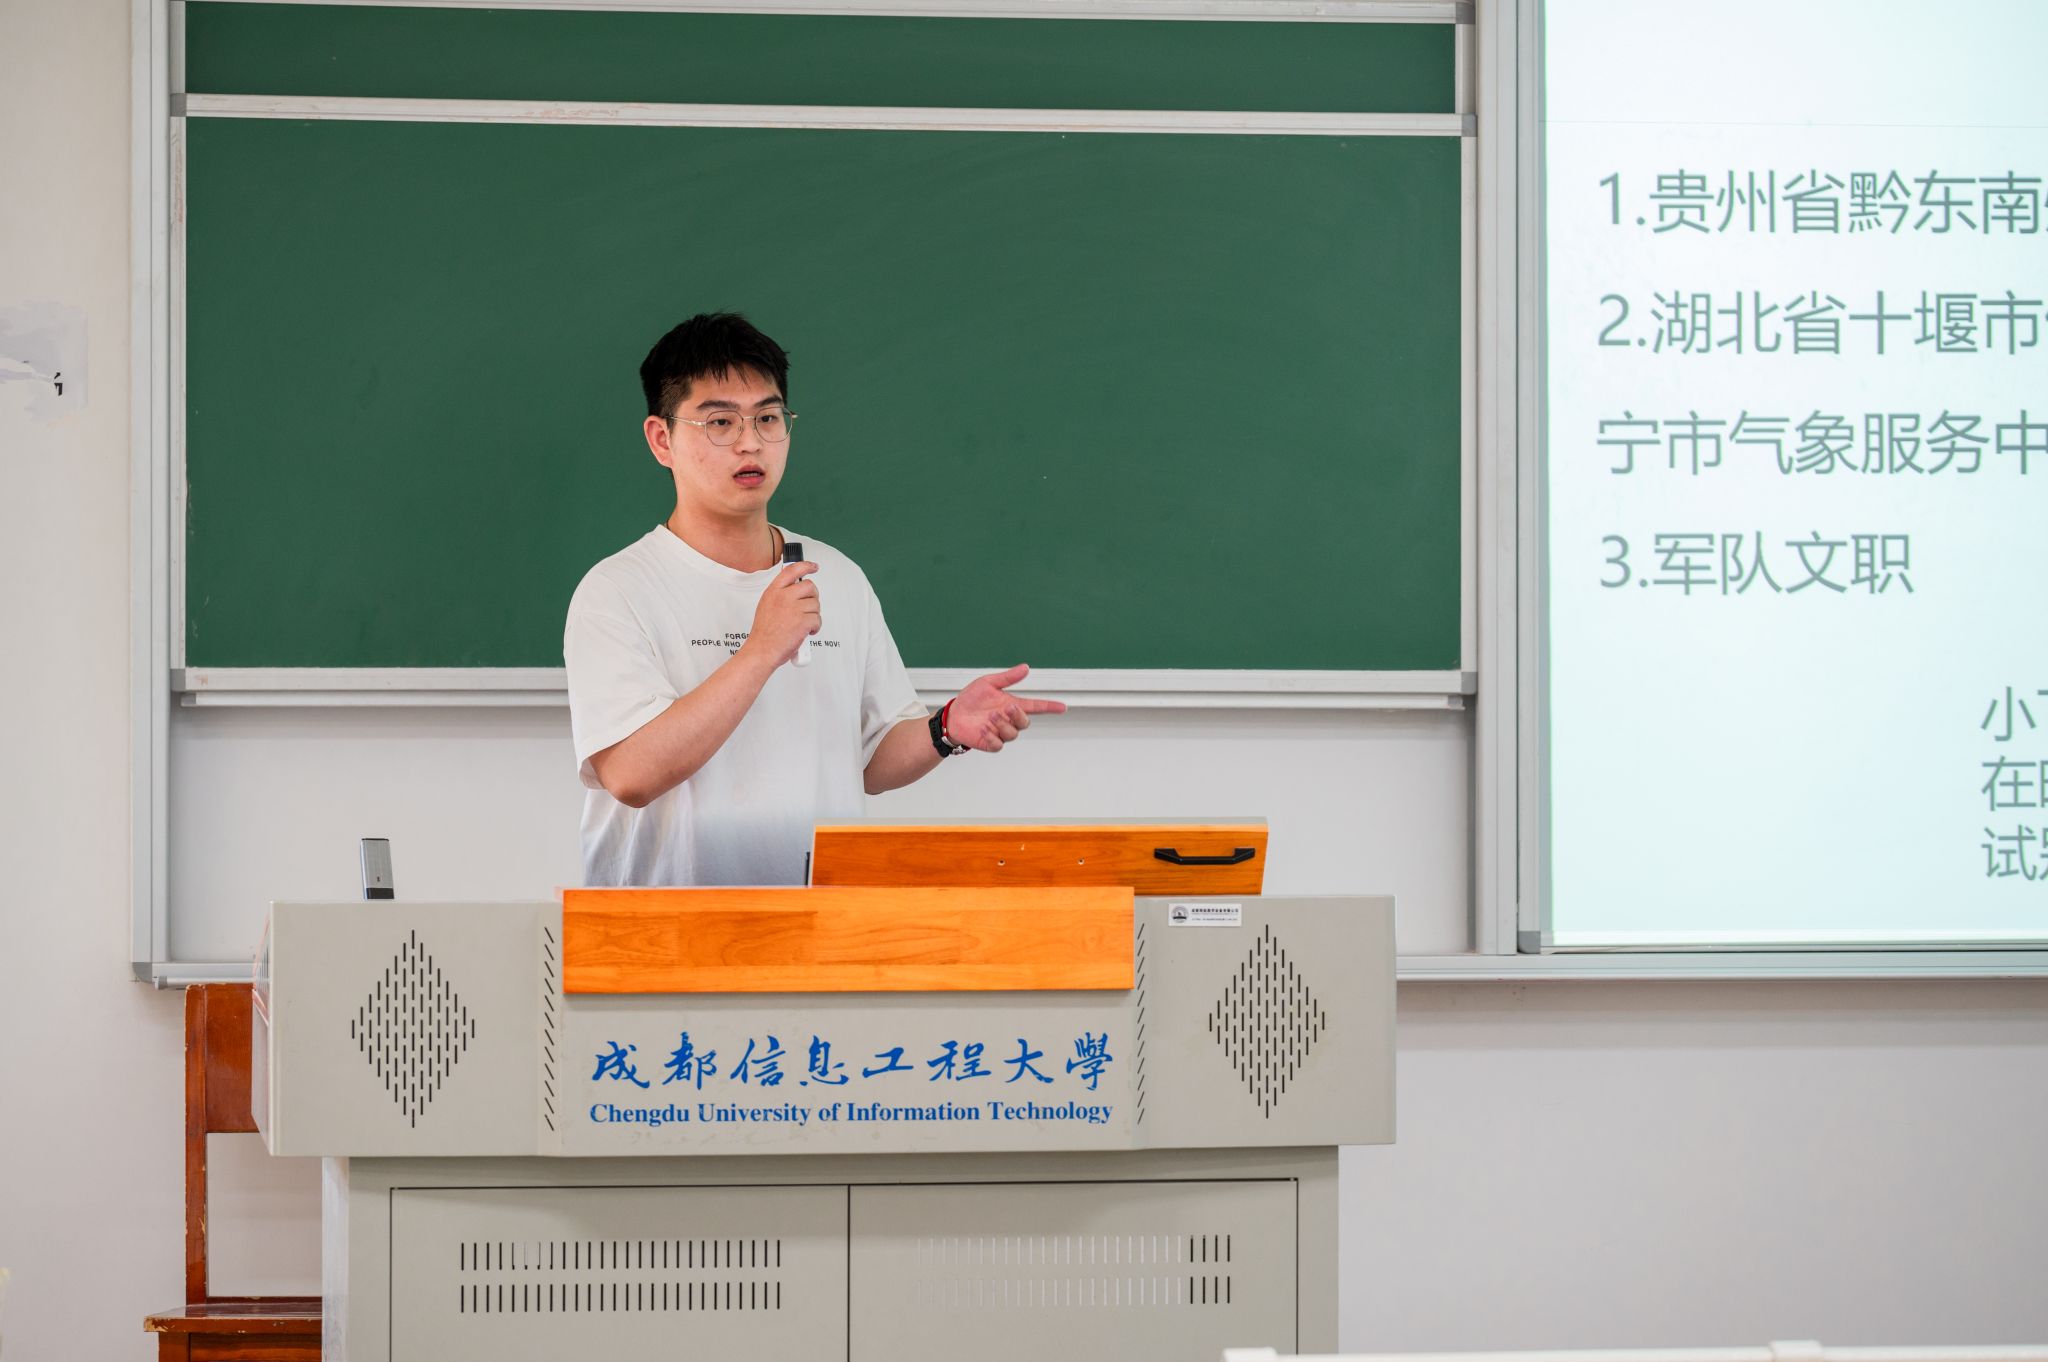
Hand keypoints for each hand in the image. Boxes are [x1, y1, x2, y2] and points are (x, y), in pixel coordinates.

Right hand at [745, 560, 819, 667]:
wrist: (762, 650)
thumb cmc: (764, 633)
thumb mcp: (766, 606)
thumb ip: (780, 595)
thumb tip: (795, 590)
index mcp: (774, 591)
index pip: (792, 570)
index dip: (806, 566)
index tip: (814, 567)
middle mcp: (783, 597)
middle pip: (809, 586)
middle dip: (813, 597)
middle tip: (808, 608)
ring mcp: (794, 608)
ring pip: (815, 604)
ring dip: (813, 615)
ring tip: (803, 624)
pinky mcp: (803, 621)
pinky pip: (818, 619)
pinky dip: (815, 627)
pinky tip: (807, 631)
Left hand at [943, 664, 1065, 752]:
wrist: (953, 715)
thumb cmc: (971, 699)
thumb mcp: (988, 683)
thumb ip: (1007, 678)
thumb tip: (1025, 668)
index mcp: (1012, 705)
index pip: (1036, 706)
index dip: (1049, 707)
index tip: (1062, 707)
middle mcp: (1009, 720)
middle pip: (1025, 722)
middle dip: (1018, 715)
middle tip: (1006, 708)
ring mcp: (1001, 732)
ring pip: (1013, 734)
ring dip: (1003, 725)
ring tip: (990, 717)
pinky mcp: (991, 743)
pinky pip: (998, 744)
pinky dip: (992, 737)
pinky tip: (983, 729)